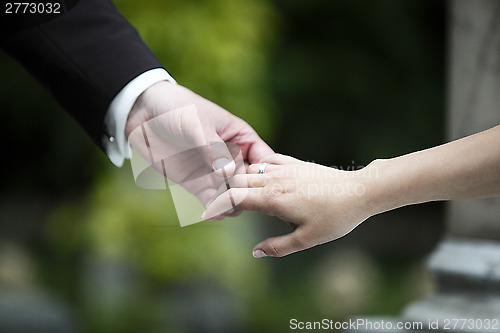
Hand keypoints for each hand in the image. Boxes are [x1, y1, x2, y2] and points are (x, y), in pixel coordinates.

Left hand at [125, 81, 273, 209]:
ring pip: (235, 197)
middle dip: (250, 195)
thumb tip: (228, 172)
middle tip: (240, 201)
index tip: (264, 187)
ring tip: (223, 208)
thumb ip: (212, 148)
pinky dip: (215, 210)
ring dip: (232, 205)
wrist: (142, 114)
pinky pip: (212, 202)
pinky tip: (211, 213)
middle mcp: (233, 158)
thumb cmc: (176, 107)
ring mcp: (216, 173)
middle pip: (252, 183)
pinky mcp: (197, 184)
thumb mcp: (196, 123)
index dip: (268, 174)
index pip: (265, 159)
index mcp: (241, 137)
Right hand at [203, 154, 377, 256]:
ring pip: (250, 170)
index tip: (206, 214)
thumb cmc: (335, 217)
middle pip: (236, 181)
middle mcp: (274, 180)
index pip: (234, 198)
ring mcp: (284, 169)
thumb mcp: (306, 239)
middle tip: (220, 207)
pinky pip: (267, 160)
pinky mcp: (295, 163)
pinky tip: (259, 178)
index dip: (217, 206)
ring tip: (236, 194)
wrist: (358, 192)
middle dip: (224, 193)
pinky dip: (256, 168)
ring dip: (238, 180)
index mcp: (273, 199)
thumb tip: (255, 252)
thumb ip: (278, 247)